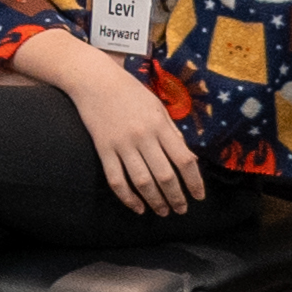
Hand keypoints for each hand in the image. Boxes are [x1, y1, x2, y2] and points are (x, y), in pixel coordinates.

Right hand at [67, 62, 204, 217]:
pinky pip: (116, 178)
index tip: (199, 197)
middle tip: (181, 210)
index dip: (194, 182)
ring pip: (142, 181)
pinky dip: (126, 196)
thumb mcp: (157, 107)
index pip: (184, 160)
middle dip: (176, 197)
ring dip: (154, 200)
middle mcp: (143, 136)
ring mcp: (121, 144)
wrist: (93, 79)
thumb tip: (187, 158)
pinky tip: (136, 207)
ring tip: (162, 211)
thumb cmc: (129, 92)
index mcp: (160, 125)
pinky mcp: (103, 148)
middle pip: (165, 175)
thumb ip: (172, 132)